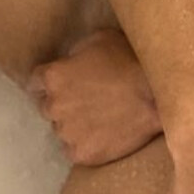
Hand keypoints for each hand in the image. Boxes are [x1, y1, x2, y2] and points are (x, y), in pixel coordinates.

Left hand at [27, 28, 163, 166]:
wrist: (159, 98)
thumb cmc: (130, 61)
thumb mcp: (99, 40)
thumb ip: (75, 53)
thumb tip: (69, 62)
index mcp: (53, 77)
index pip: (35, 81)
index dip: (50, 82)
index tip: (63, 84)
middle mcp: (54, 106)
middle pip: (47, 107)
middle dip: (62, 104)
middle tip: (85, 101)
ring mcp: (68, 133)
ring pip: (62, 130)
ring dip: (74, 125)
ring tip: (98, 120)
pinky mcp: (83, 154)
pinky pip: (76, 150)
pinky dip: (86, 144)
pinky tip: (104, 136)